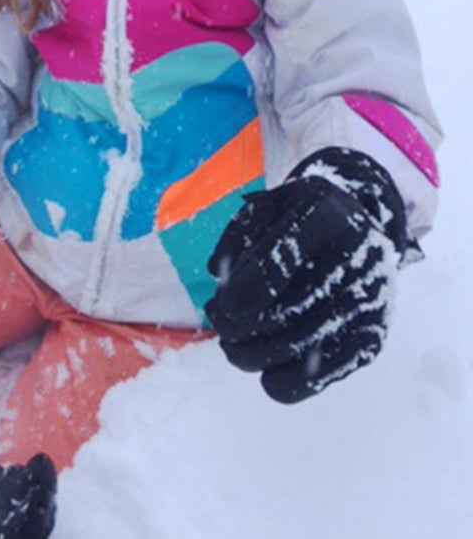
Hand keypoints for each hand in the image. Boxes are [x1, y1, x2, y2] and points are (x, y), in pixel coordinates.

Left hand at [205, 146, 408, 402]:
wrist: (359, 228)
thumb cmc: (295, 219)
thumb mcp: (264, 209)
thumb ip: (237, 238)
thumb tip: (217, 274)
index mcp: (323, 215)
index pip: (281, 259)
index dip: (246, 292)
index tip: (223, 307)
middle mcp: (356, 257)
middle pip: (289, 310)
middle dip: (239, 327)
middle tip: (220, 323)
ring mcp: (369, 300)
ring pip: (302, 347)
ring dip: (252, 355)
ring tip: (232, 345)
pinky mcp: (373, 335)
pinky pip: (330, 372)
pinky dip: (289, 381)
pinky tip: (266, 372)